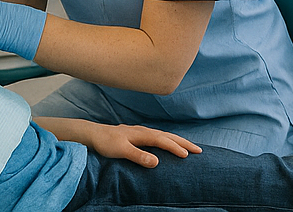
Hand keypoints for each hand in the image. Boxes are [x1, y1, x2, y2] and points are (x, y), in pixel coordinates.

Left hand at [79, 121, 201, 167]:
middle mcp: (144, 131)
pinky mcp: (139, 135)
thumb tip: (156, 162)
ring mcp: (142, 132)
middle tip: (199, 150)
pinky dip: (169, 139)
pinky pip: (159, 136)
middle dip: (184, 142)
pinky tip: (170, 144)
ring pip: (165, 135)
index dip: (176, 148)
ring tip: (190, 147)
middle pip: (168, 136)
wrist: (94, 134)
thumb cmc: (106, 143)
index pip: (163, 141)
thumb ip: (138, 156)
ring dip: (178, 140)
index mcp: (142, 134)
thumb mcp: (120, 150)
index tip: (188, 155)